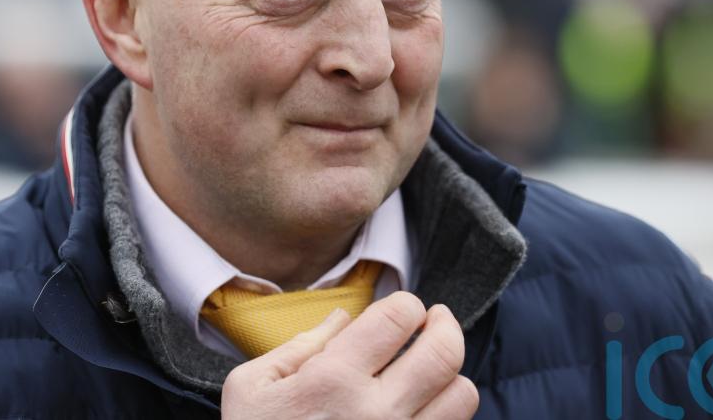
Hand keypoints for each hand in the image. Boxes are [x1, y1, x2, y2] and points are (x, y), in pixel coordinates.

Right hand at [220, 291, 478, 418]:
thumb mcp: (250, 388)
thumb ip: (299, 345)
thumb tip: (343, 319)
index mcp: (332, 380)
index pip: (398, 318)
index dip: (406, 304)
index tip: (402, 310)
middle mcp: (375, 413)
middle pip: (444, 352)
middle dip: (445, 325)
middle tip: (435, 320)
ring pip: (462, 396)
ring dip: (451, 375)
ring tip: (432, 371)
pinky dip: (445, 416)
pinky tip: (424, 409)